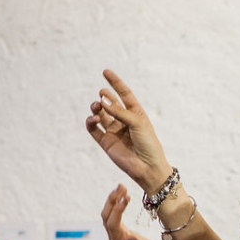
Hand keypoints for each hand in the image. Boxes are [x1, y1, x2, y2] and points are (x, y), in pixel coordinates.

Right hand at [85, 69, 173, 193]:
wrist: (147, 167)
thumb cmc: (148, 143)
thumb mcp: (137, 122)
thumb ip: (120, 111)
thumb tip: (103, 100)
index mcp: (135, 113)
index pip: (123, 93)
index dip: (115, 82)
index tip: (105, 72)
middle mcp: (123, 120)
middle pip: (110, 102)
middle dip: (104, 96)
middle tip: (101, 94)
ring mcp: (114, 131)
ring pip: (100, 114)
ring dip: (96, 108)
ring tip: (97, 107)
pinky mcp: (105, 142)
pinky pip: (93, 129)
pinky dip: (91, 122)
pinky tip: (93, 119)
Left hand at [101, 185, 169, 239]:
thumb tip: (129, 237)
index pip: (113, 224)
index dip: (117, 210)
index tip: (126, 197)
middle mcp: (115, 239)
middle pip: (106, 217)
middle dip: (112, 200)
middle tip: (122, 186)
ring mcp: (116, 235)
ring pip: (108, 215)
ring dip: (113, 200)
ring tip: (122, 187)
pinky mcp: (120, 231)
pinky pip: (113, 215)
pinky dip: (116, 203)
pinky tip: (123, 195)